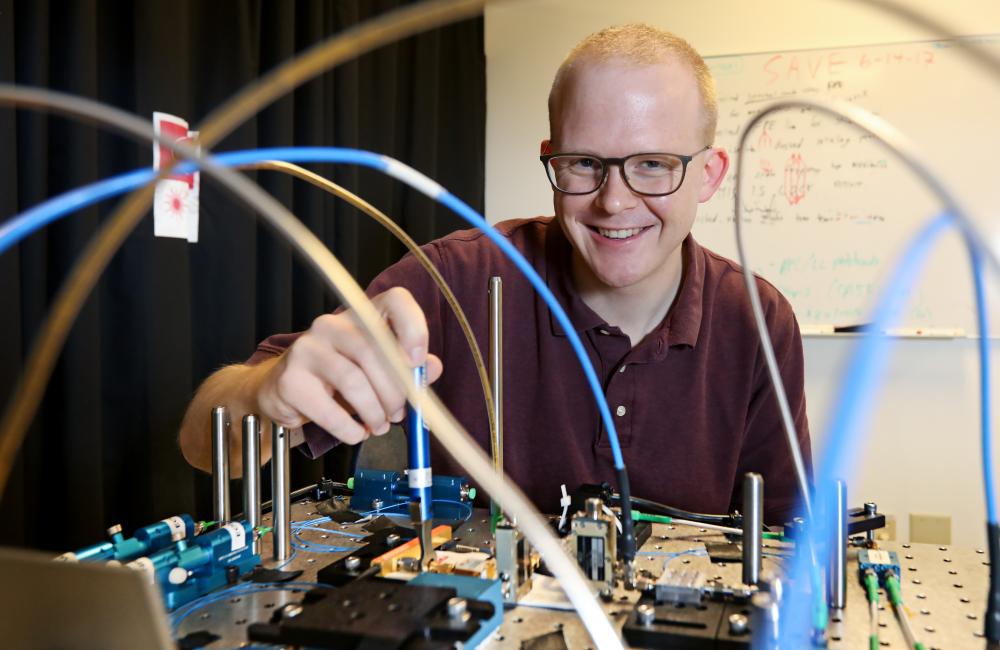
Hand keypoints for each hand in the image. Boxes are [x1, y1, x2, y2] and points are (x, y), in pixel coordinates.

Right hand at [255, 287, 442, 443]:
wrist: (285, 391)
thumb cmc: (338, 378)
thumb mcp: (377, 371)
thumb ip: (409, 369)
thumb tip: (434, 368)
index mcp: (361, 316)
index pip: (395, 300)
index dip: (413, 327)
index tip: (418, 361)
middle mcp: (332, 324)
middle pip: (375, 351)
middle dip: (394, 392)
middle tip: (398, 414)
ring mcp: (308, 348)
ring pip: (354, 381)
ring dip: (374, 412)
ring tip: (379, 426)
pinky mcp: (291, 378)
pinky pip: (329, 410)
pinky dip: (349, 428)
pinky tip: (356, 433)